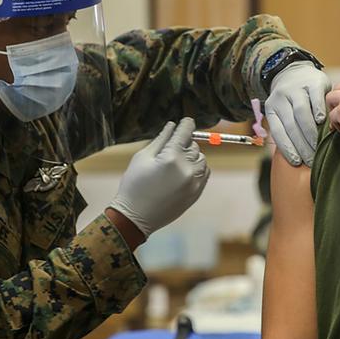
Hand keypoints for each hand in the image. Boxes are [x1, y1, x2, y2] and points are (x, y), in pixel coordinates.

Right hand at [108, 118, 209, 237]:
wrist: (136, 217)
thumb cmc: (134, 185)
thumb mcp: (142, 158)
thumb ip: (161, 139)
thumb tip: (172, 125)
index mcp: (171, 157)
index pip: (186, 132)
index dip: (186, 124)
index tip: (186, 121)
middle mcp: (187, 169)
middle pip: (194, 145)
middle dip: (184, 143)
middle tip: (170, 149)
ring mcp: (194, 182)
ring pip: (201, 158)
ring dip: (192, 156)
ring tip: (176, 163)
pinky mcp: (197, 193)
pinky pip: (205, 173)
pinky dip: (197, 168)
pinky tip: (183, 172)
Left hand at [265, 62, 331, 167]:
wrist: (294, 70)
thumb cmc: (290, 101)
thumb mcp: (283, 112)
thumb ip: (287, 130)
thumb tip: (297, 158)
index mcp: (272, 108)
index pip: (278, 132)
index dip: (287, 148)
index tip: (297, 162)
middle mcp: (281, 98)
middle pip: (291, 125)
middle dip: (302, 145)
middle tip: (311, 160)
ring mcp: (296, 88)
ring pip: (301, 113)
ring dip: (310, 132)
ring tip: (318, 147)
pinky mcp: (313, 82)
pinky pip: (316, 98)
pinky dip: (319, 110)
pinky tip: (323, 122)